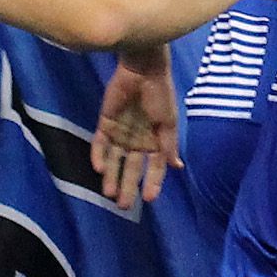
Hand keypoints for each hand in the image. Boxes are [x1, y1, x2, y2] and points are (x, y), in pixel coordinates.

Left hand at [90, 50, 182, 209]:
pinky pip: (100, 144)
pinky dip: (99, 156)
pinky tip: (100, 169)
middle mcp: (137, 141)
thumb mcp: (168, 122)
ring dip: (112, 177)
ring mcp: (120, 134)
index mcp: (155, 141)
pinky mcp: (105, 124)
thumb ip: (169, 145)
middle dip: (128, 187)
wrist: (143, 69)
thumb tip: (177, 168)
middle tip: (124, 206)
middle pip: (131, 169)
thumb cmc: (160, 94)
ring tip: (109, 194)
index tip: (150, 199)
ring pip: (114, 161)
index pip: (154, 168)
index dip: (153, 183)